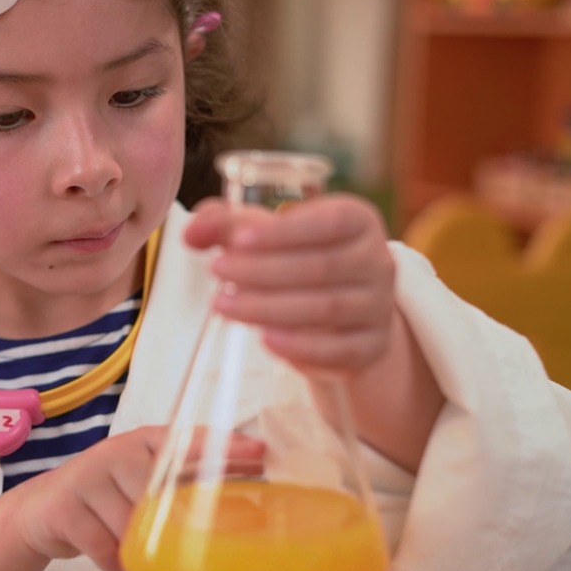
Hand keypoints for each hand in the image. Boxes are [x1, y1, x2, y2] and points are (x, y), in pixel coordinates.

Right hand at [7, 426, 265, 570]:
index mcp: (143, 443)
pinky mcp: (65, 508)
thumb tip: (242, 516)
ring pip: (132, 528)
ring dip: (139, 554)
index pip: (188, 440)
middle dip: (169, 529)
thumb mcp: (140, 485)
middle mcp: (117, 452)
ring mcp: (89, 477)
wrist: (40, 510)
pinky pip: (105, 549)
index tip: (260, 454)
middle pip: (159, 495)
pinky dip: (114, 564)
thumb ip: (178, 490)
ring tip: (136, 559)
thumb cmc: (105, 499)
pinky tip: (113, 561)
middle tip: (182, 550)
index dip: (224, 446)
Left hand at [184, 194, 396, 379]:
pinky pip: (338, 350)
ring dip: (270, 308)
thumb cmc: (296, 257)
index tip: (235, 240)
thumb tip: (192, 232)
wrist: (341, 309)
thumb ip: (227, 224)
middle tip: (217, 272)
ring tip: (224, 305)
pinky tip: (265, 339)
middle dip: (263, 271)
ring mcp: (378, 307)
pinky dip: (300, 346)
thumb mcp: (267, 233)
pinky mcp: (371, 347)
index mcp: (358, 220)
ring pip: (326, 309)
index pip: (329, 222)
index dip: (284, 232)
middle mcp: (378, 261)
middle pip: (321, 267)